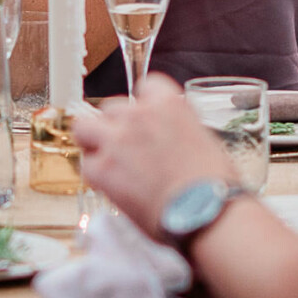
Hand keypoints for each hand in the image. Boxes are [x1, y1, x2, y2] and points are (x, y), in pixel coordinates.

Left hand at [71, 74, 233, 235]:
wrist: (207, 211)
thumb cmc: (213, 183)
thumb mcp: (202, 140)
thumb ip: (175, 130)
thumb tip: (165, 141)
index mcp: (169, 103)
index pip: (145, 86)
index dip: (143, 107)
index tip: (145, 120)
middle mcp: (139, 115)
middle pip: (111, 108)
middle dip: (116, 126)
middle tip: (126, 149)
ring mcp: (117, 140)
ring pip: (84, 127)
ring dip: (94, 142)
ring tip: (107, 161)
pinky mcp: (103, 168)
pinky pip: (86, 164)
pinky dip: (95, 175)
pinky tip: (111, 186)